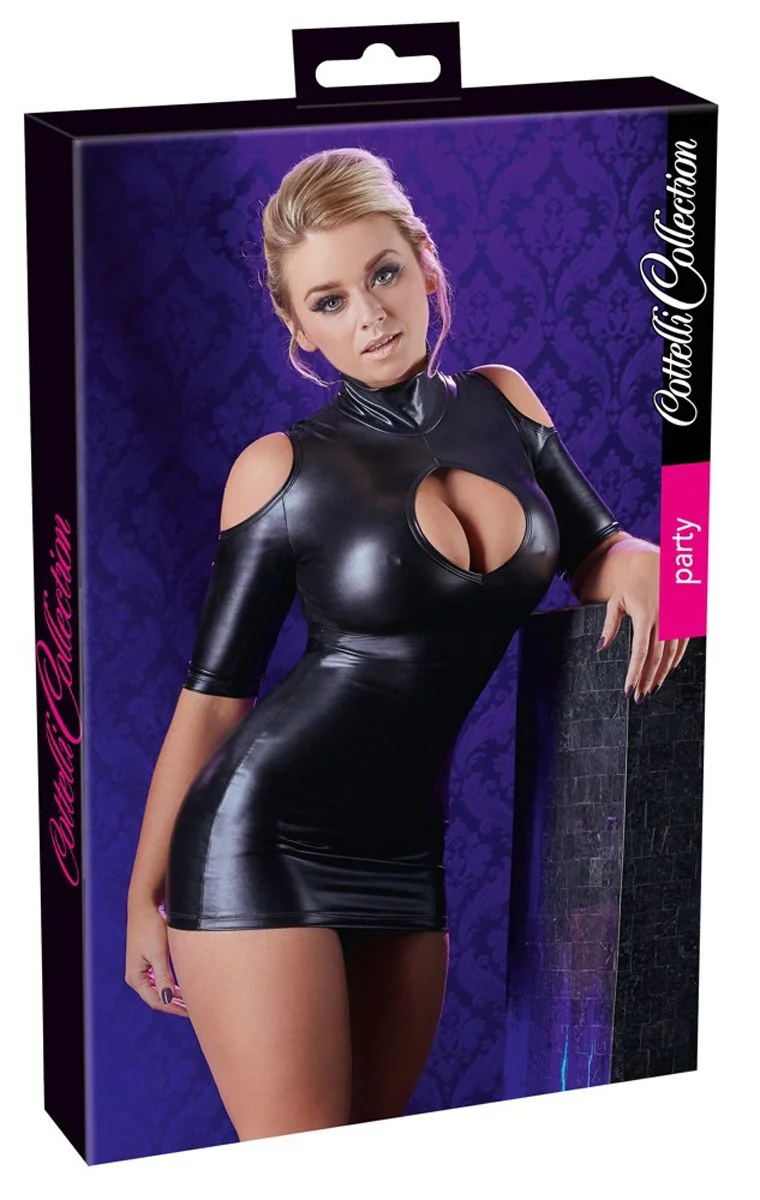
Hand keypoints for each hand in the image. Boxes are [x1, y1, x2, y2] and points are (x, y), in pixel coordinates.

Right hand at [125, 897, 188, 1016]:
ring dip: (174, 996)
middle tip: (194, 1009)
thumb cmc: (150, 927)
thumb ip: (163, 978)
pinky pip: (160, 979)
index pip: (156, 1001)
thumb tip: (167, 999)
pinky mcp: (148, 960)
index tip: (190, 1012)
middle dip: (174, 1005)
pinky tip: (183, 987)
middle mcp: (136, 976)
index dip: (173, 1009)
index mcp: (135, 977)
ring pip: (159, 989)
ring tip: (191, 1000)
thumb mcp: (158, 954)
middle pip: (157, 997)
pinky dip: (171, 985)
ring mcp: (142, 968)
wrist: (145, 905)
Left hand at [595, 538, 688, 700]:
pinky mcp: (685, 619)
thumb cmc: (632, 582)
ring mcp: (677, 620)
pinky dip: (674, 660)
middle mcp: (664, 620)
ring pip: (670, 655)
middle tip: (640, 697)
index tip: (629, 690)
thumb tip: (600, 648)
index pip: (639, 653)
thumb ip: (610, 625)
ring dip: (661, 674)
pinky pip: (682, 645)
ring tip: (651, 689)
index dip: (634, 674)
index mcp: (645, 616)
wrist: (658, 563)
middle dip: (647, 680)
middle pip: (656, 659)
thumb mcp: (616, 601)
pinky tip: (666, 671)